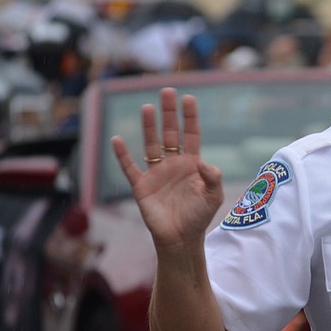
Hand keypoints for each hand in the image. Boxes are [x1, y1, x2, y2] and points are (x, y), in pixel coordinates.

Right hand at [111, 87, 223, 249]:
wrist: (180, 238)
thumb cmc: (198, 217)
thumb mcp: (213, 197)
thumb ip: (212, 178)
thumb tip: (203, 162)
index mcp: (192, 164)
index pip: (191, 135)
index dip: (190, 117)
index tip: (189, 98)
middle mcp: (173, 164)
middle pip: (170, 133)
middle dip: (169, 113)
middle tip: (167, 92)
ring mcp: (156, 173)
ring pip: (151, 144)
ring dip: (149, 127)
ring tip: (147, 107)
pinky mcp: (141, 186)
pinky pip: (130, 168)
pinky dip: (123, 155)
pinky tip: (118, 140)